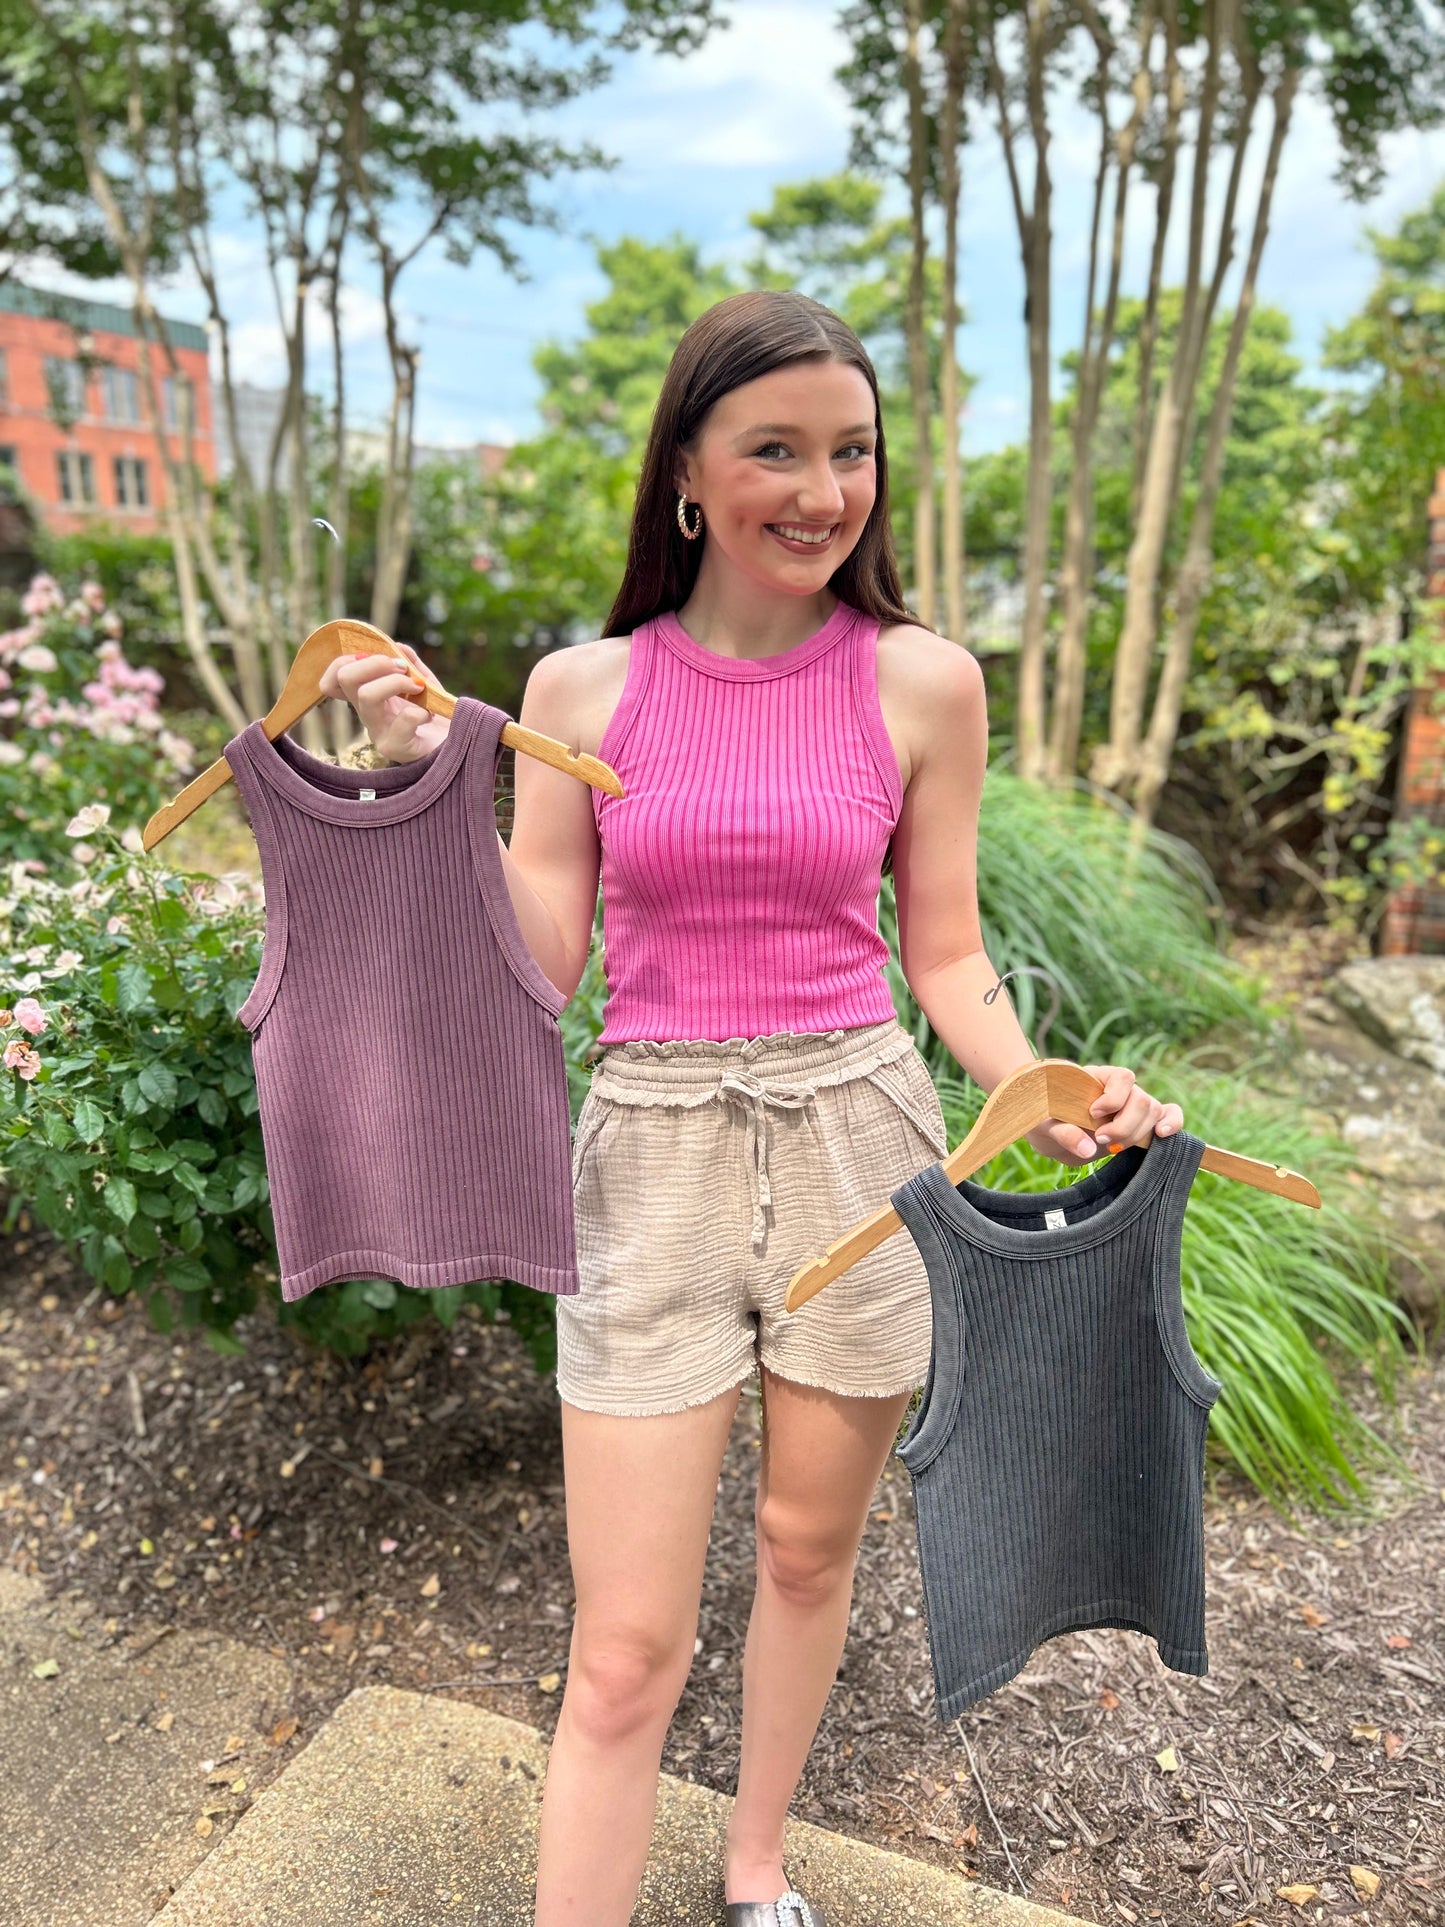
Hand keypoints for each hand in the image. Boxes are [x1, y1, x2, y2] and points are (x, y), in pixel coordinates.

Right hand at [318, 639, 448, 763]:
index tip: (379, 657)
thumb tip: (397, 646)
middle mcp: (367, 714)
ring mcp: (378, 732)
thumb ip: (412, 664)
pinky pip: (402, 720)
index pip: (335, 677)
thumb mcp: (426, 683)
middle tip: (402, 668)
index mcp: (368, 697)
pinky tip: (429, 715)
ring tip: (419, 687)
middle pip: (346, 678)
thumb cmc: (439, 716)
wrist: (459, 744)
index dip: (347, 660)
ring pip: (367, 695)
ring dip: (396, 682)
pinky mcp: (395, 748)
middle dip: (376, 663)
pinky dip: (420, 711)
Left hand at [1024, 1064, 1183, 1167]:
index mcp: (1097, 1078)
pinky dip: (1172, 1123)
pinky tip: (1162, 1135)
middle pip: (1140, 1100)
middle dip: (1124, 1124)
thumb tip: (1088, 1149)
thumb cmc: (1045, 1121)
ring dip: (1136, 1133)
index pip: (1122, 1077)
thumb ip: (1063, 1133)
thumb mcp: (1044, 1126)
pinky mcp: (1142, 1122)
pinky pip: (1169, 1115)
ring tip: (1112, 1147)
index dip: (1113, 1097)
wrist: (1051, 1134)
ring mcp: (1133, 1104)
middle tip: (1100, 1138)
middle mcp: (1120, 1089)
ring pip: (1153, 1111)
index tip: (1093, 1113)